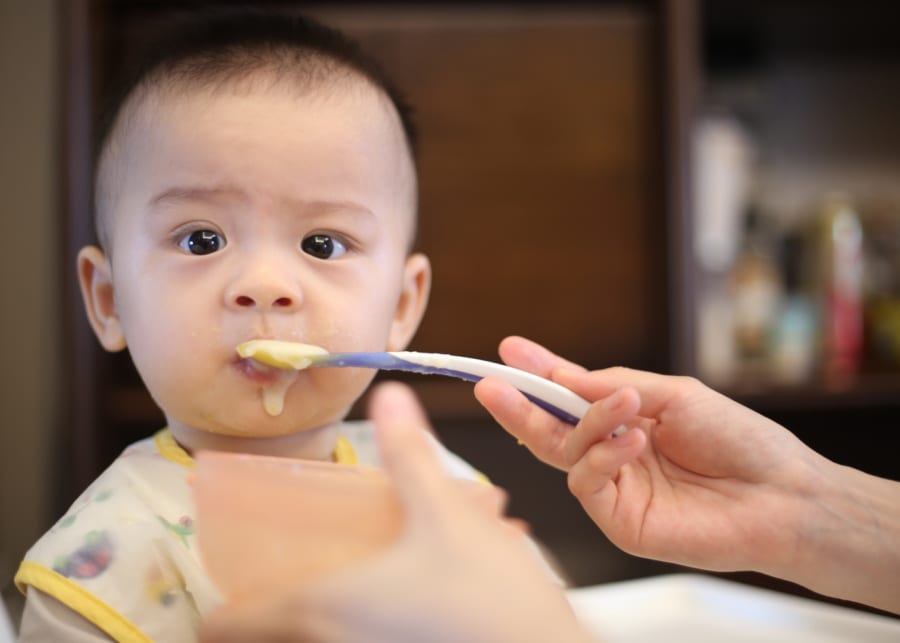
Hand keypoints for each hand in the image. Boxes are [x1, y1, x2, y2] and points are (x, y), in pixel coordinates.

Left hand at [201, 381, 591, 642]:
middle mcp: (340, 641)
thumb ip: (410, 454)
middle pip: (275, 638)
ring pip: (321, 641)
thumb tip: (393, 398)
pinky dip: (362, 624)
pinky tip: (401, 598)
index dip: (219, 612)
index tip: (217, 598)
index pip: (236, 625)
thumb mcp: (445, 511)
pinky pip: (364, 642)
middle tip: (280, 584)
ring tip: (346, 584)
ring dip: (319, 619)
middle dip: (270, 614)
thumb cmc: (488, 595)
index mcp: (329, 604)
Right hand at [474, 336, 887, 599]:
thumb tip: (564, 376)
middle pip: (550, 431)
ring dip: (587, 424)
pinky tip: (633, 443)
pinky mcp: (619, 521)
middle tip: (490, 384)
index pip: (570, 398)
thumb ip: (614, 387)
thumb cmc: (738, 440)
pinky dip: (601, 457)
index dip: (539, 375)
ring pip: (567, 454)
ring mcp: (614, 489)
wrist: (781, 494)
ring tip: (623, 408)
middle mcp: (613, 454)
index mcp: (627, 421)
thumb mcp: (674, 395)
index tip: (510, 351)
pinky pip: (585, 484)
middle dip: (519, 406)